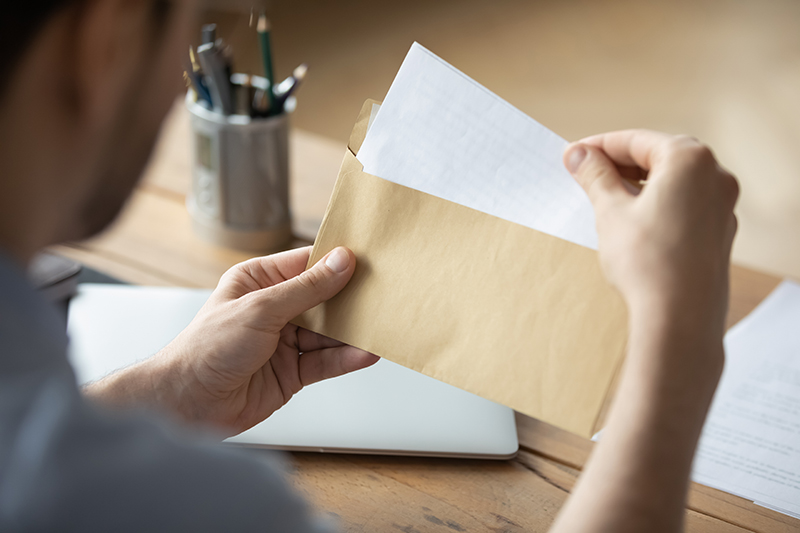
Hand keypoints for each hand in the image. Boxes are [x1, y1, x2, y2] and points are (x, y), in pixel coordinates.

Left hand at [91, 246, 378, 436]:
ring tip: (381, 326)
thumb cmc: (206, 349)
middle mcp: (274, 309)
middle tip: (383, 293)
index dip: (336, 261)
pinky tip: (366, 353)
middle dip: (350, 299)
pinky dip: (346, 358)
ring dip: (352, 332)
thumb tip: (340, 262)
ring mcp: (284, 342)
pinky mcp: (292, 372)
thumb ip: (306, 288)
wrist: (188, 404)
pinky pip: (326, 362)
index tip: (368, 258)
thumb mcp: (260, 309)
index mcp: (259, 281)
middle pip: (323, 299)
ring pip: (329, 332)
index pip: (306, 264)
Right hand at [552, 133, 739, 532]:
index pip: (637, 139)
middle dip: (612, 168)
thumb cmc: (646, 271)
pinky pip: (672, 219)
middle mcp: (716, 185)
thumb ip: (594, 178)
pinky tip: (617, 239)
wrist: (678, 333)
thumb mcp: (610, 216)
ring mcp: (719, 219)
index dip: (597, 145)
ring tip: (589, 211)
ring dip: (628, 195)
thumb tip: (578, 155)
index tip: (566, 155)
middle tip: (573, 180)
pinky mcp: (713, 250)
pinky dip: (644, 219)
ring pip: (665, 192)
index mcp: (693, 163)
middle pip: (654, 162)